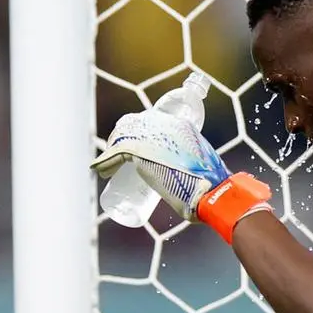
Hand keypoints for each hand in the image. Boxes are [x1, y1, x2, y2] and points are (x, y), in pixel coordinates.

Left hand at [91, 109, 230, 221]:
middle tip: (121, 157)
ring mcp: (151, 134)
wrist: (210, 191)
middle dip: (123, 137)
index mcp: (183, 125)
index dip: (141, 132)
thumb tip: (194, 183)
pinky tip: (102, 172)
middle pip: (134, 123)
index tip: (138, 147)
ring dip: (112, 148)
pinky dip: (105, 162)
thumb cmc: (211, 187)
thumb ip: (196, 168)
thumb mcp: (204, 168)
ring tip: (109, 164)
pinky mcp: (139, 149)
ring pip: (122, 135)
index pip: (154, 120)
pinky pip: (114, 153)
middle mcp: (166, 123)